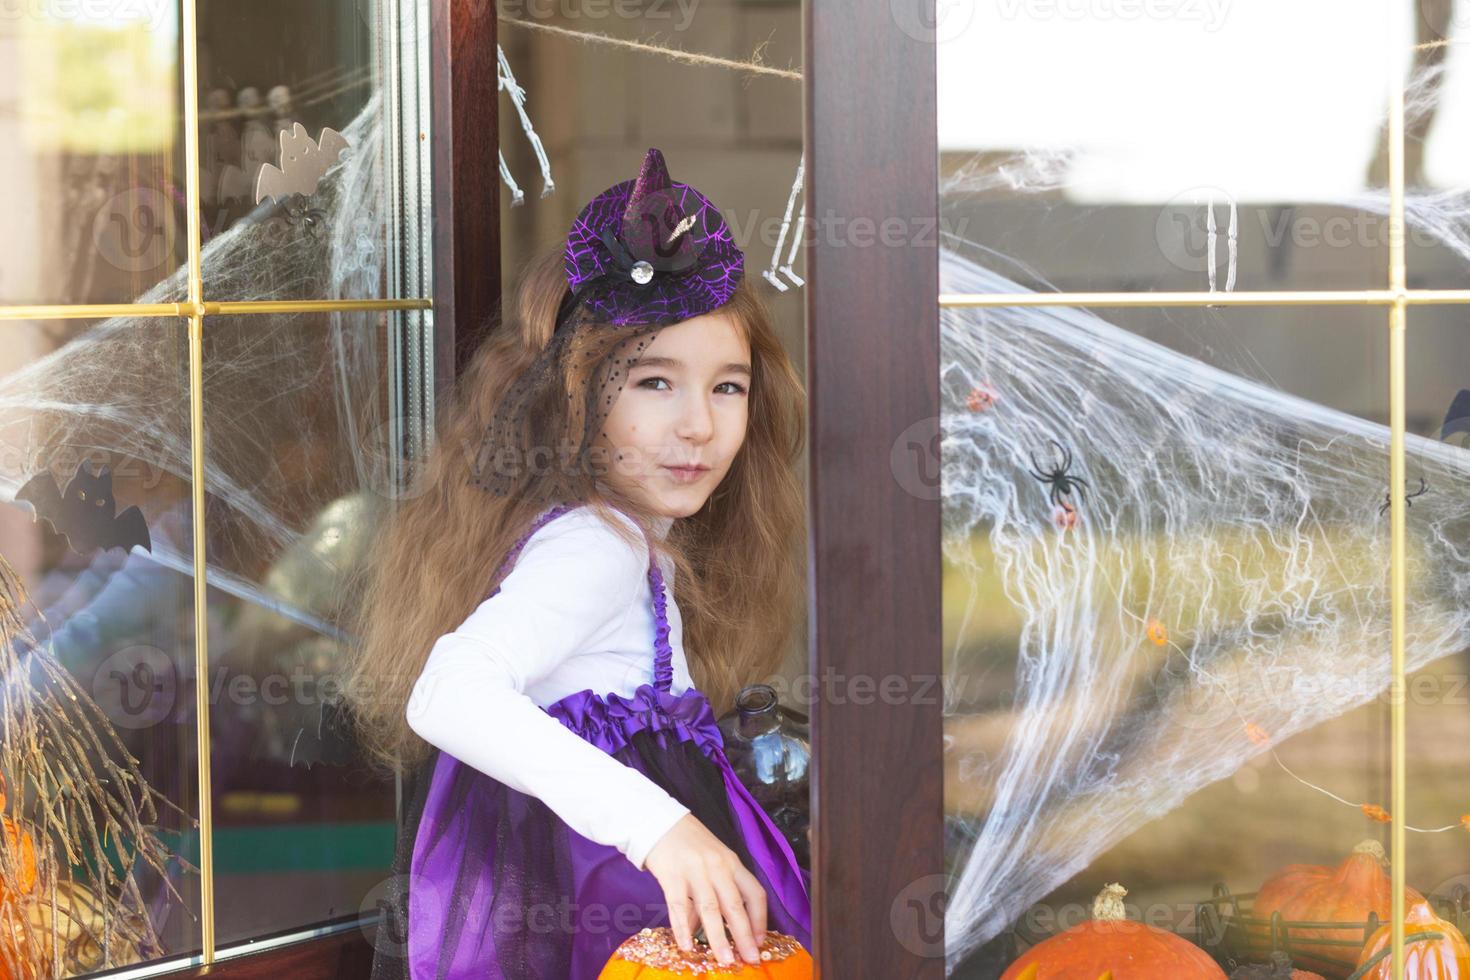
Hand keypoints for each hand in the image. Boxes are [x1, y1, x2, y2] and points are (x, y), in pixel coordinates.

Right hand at [642, 814, 767, 965]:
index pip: (754, 893)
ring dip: (719, 938)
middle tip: (751, 959)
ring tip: (725, 960)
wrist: (659, 821)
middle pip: (735, 905)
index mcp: (732, 863)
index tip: (760, 941)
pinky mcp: (672, 875)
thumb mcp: (711, 861)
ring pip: (710, 910)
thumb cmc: (688, 843)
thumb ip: (715, 891)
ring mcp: (695, 871)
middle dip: (744, 936)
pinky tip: (687, 946)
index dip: (760, 919)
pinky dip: (683, 929)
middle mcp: (717, 867)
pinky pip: (679, 907)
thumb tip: (713, 928)